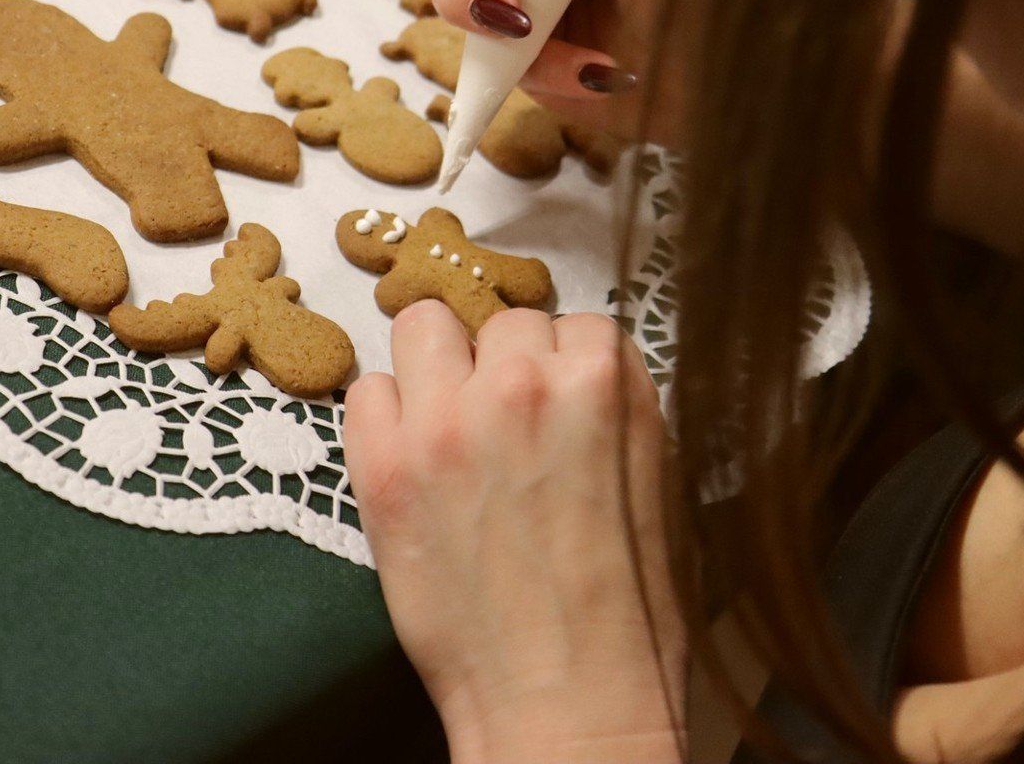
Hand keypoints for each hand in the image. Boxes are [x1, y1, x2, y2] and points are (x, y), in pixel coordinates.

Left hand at [345, 301, 687, 763]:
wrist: (568, 703)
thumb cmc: (628, 614)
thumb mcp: (657, 486)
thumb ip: (612, 411)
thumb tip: (573, 374)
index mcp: (607, 386)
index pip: (575, 323)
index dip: (564, 368)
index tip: (557, 405)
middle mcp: (525, 385)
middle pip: (501, 321)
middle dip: (503, 365)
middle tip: (505, 424)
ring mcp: (448, 420)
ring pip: (422, 325)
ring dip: (437, 366)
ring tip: (450, 425)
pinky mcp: (386, 465)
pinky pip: (365, 390)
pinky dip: (386, 417)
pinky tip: (412, 462)